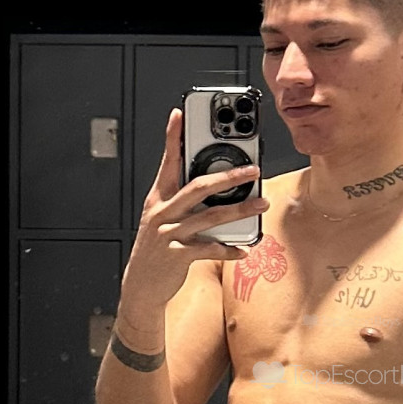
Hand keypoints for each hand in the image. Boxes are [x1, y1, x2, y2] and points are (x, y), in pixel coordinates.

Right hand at [121, 108, 268, 312]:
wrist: (140, 288)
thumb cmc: (158, 250)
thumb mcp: (163, 220)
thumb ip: (183, 201)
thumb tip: (215, 184)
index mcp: (158, 200)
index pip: (167, 163)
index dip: (172, 138)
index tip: (179, 115)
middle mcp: (162, 213)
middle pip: (197, 187)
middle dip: (228, 176)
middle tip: (252, 169)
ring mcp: (169, 234)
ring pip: (209, 217)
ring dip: (240, 210)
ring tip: (262, 204)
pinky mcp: (177, 256)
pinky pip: (209, 250)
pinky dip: (229, 249)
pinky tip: (244, 249)